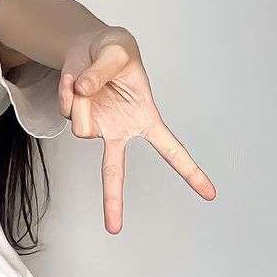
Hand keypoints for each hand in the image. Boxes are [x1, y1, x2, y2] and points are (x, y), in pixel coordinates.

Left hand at [60, 28, 216, 234]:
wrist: (88, 47)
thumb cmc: (113, 51)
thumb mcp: (116, 50)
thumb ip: (102, 71)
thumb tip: (84, 93)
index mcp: (145, 118)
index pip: (170, 148)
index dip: (189, 171)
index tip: (209, 194)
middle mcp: (120, 130)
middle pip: (116, 171)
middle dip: (113, 200)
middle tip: (116, 230)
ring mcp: (96, 127)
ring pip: (81, 126)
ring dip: (81, 100)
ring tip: (87, 80)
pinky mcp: (75, 119)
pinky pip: (66, 111)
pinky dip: (67, 92)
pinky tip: (75, 81)